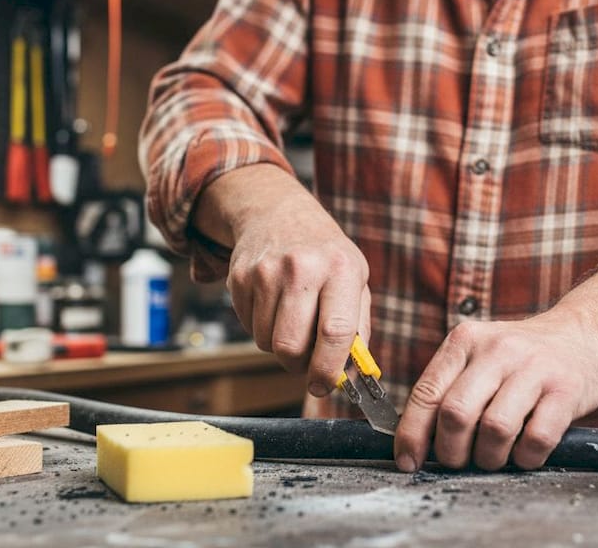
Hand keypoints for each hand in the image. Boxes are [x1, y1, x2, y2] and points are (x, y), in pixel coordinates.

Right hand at [194, 164, 370, 395]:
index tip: (325, 385)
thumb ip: (357, 328)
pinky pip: (248, 328)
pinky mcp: (239, 277)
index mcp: (340, 269)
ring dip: (279, 346)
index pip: (335, 332)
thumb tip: (352, 375)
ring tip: (292, 320)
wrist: (279, 213)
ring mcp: (266, 271)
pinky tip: (274, 305)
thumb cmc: (326, 255)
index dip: (328, 368)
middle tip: (306, 361)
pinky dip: (262, 328)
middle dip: (298, 366)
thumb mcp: (355, 279)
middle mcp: (302, 268)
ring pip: (266, 342)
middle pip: (290, 346)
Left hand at [392, 307, 597, 471]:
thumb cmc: (520, 359)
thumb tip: (414, 442)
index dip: (412, 435)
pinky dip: (526, 458)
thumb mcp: (478, 356)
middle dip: (451, 451)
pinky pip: (537, 439)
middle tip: (460, 460)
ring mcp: (534, 368)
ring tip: (494, 456)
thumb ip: (449, 389)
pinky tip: (525, 452)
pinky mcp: (566, 390)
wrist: (582, 334)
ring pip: (495, 429)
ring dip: (489, 457)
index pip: (427, 393)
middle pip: (456, 414)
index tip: (408, 461)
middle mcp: (497, 349)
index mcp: (465, 341)